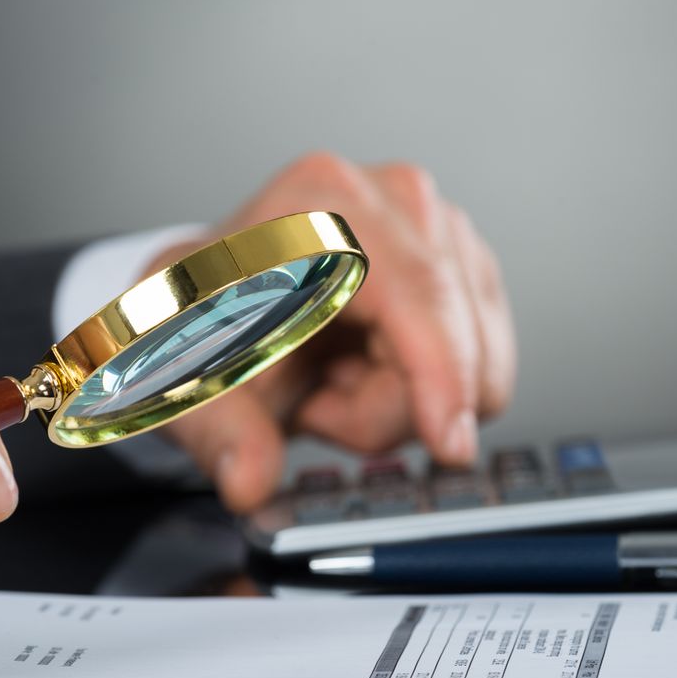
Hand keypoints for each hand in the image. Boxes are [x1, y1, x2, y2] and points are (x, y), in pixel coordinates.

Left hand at [152, 152, 516, 510]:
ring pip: (477, 362)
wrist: (215, 298)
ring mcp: (439, 226)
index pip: (419, 295)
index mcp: (325, 203)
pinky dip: (425, 385)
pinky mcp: (464, 262)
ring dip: (402, 398)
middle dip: (387, 405)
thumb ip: (222, 432)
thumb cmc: (206, 323)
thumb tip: (248, 479)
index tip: (448, 446)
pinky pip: (484, 360)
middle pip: (453, 341)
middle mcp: (395, 198)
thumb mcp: (192, 381)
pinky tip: (366, 365)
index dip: (442, 376)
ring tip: (333, 377)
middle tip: (315, 399)